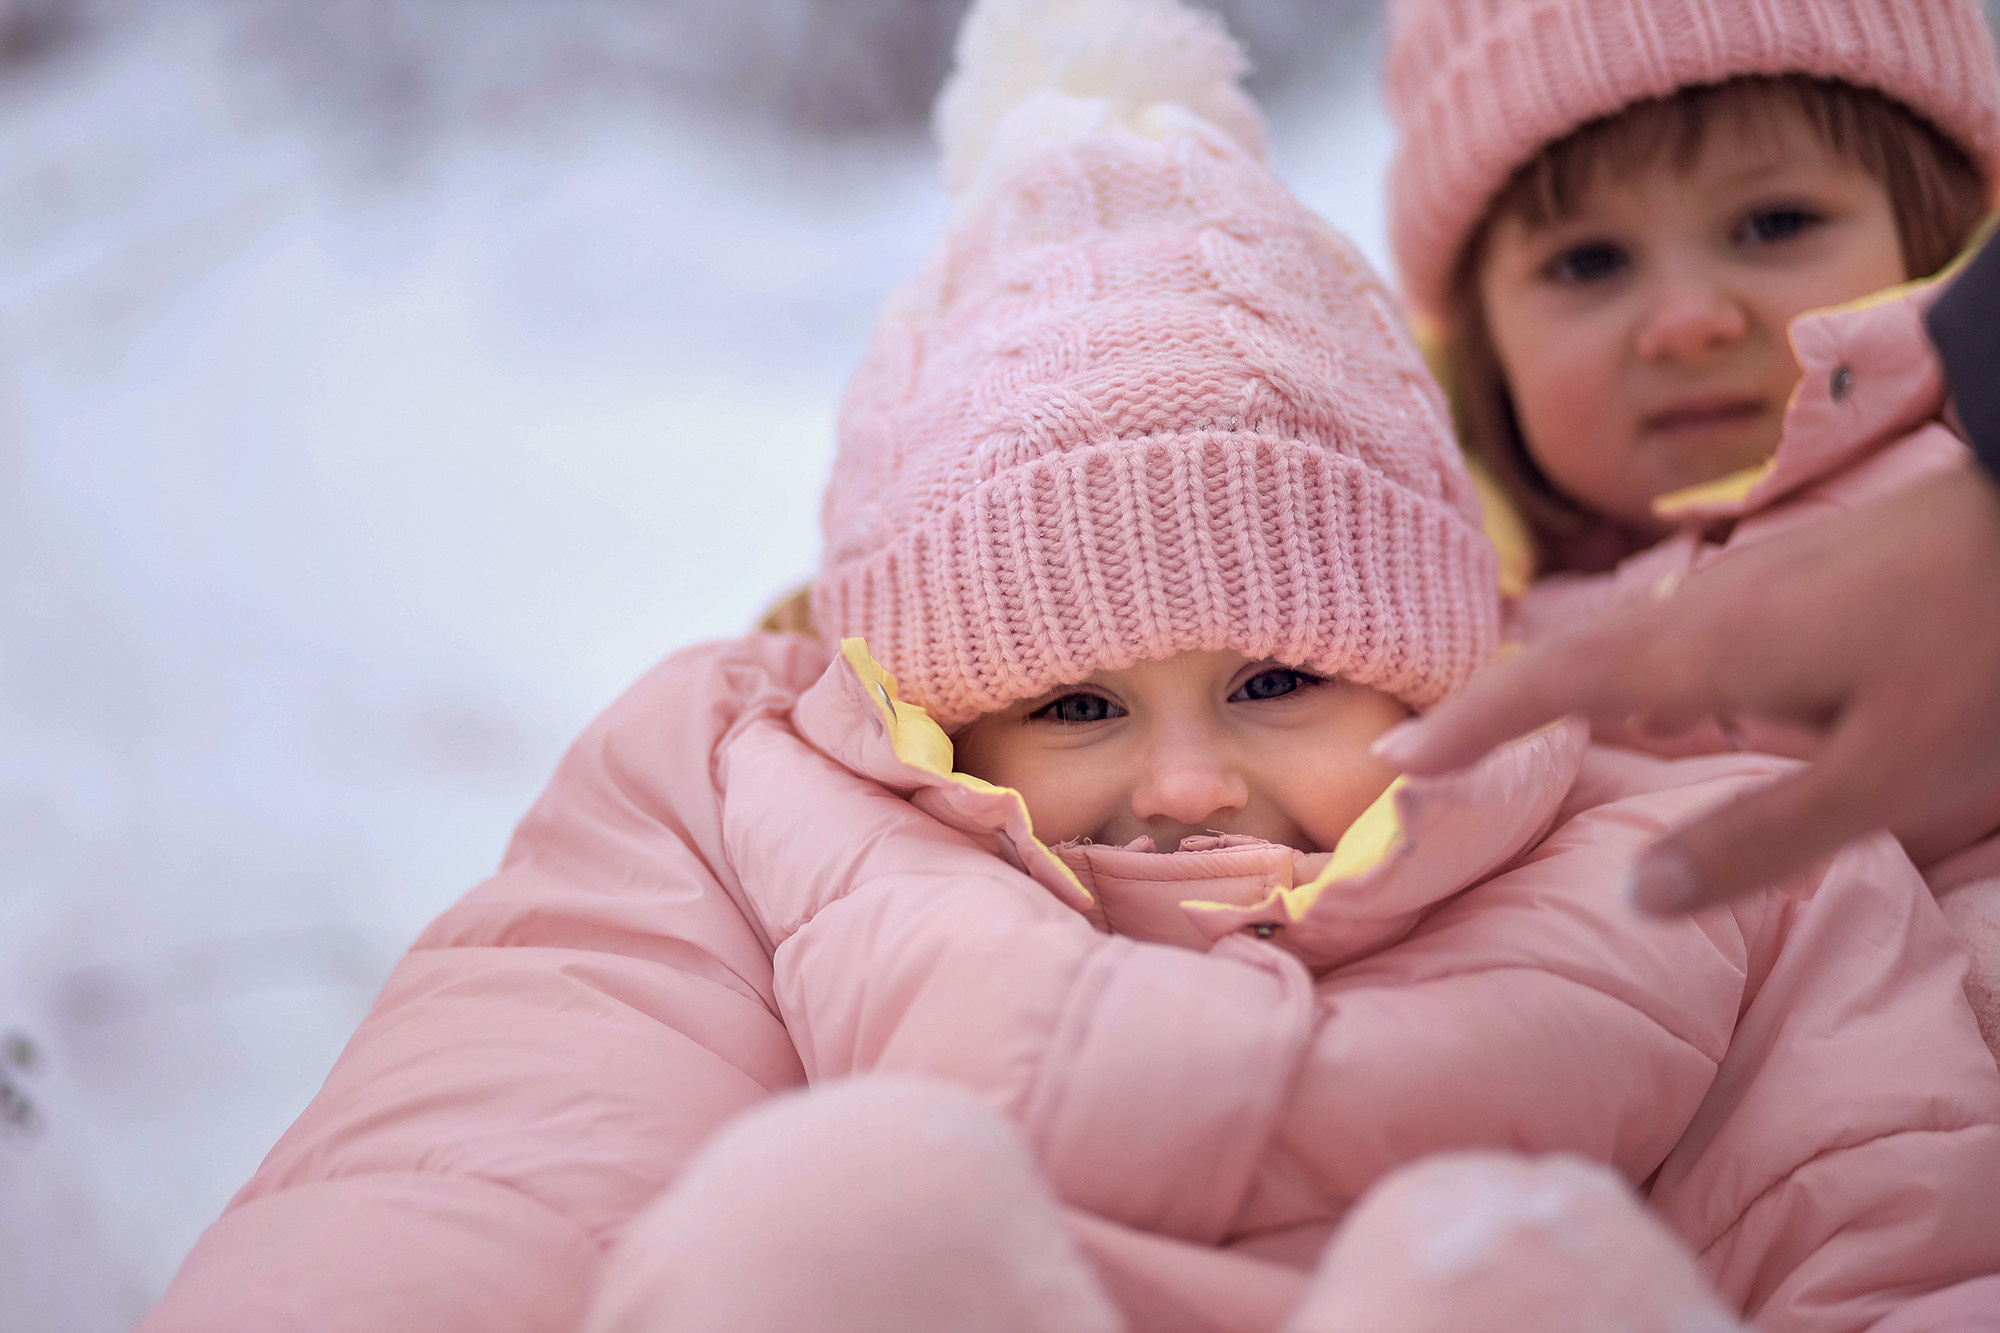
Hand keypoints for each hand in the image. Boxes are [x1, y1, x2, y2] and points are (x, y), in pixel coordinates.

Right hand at [1372, 463, 1999, 912]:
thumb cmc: (1983, 650)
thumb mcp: (1886, 779)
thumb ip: (1759, 839)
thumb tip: (1636, 894)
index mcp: (1707, 652)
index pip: (1551, 688)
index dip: (1469, 726)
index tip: (1396, 759)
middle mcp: (1711, 604)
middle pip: (1576, 653)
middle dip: (1503, 705)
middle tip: (1442, 752)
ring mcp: (1758, 578)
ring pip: (1634, 637)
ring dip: (1572, 686)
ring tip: (1539, 738)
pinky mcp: (1804, 573)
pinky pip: (1686, 629)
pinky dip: (1642, 672)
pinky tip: (1682, 702)